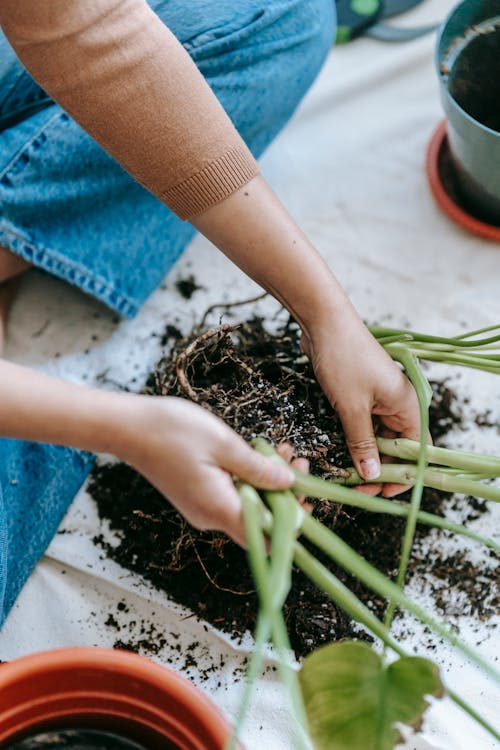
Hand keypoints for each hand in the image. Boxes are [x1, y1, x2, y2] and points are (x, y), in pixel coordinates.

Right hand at [117, 396, 294, 545]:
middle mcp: (209, 516)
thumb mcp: (224, 444)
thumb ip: (258, 468)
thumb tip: (289, 484)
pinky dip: (249, 479)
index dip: (291, 521)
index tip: (306, 493)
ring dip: (268, 482)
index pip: (266, 537)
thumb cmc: (172, 431)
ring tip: (282, 450)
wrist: (127, 428)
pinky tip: (257, 454)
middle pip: (260, 522)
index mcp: (218, 508)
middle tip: (298, 462)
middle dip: (285, 495)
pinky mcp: (195, 496)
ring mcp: (201, 507)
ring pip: (247, 505)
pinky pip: (231, 496)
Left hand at [300, 306, 420, 497]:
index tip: (381, 492)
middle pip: (397, 447)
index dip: (402, 475)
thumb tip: (372, 475)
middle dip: (379, 469)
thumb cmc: (343, 359)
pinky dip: (354, 440)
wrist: (323, 322)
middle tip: (358, 488)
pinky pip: (362, 425)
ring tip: (347, 476)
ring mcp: (379, 399)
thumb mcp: (352, 406)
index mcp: (407, 406)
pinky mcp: (360, 395)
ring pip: (378, 437)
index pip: (416, 451)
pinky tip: (341, 454)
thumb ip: (361, 442)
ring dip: (364, 456)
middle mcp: (398, 404)